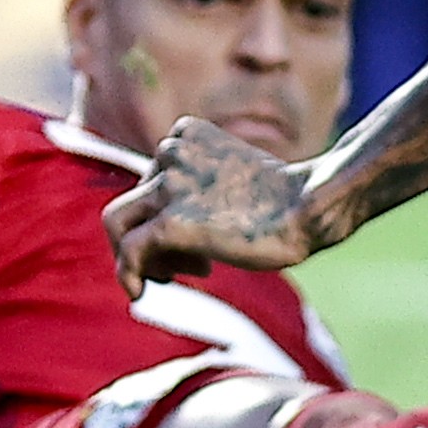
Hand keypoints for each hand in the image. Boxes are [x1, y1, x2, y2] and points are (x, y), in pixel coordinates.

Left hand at [104, 116, 331, 291]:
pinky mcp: (171, 223)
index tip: (206, 240)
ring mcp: (168, 185)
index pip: (151, 179)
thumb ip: (197, 187)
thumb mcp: (232, 175)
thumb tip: (165, 231)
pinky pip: (128, 252)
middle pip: (133, 203)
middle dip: (156, 238)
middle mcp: (169, 151)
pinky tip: (137, 294)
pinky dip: (127, 275)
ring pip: (117, 224)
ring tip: (178, 277)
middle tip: (198, 265)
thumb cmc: (285, 200)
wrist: (310, 208)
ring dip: (141, 256)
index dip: (168, 214)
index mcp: (184, 132)